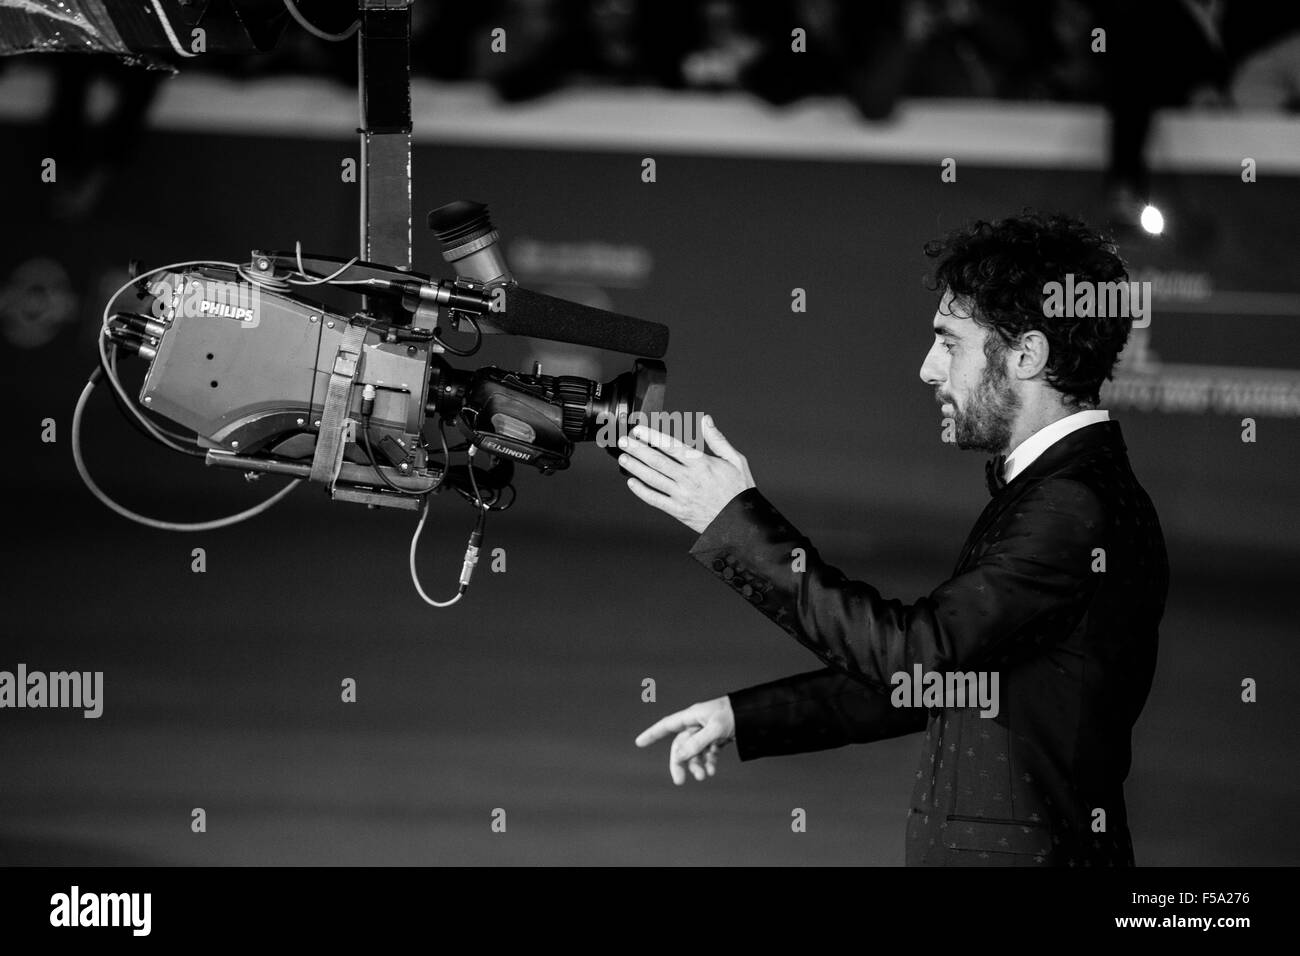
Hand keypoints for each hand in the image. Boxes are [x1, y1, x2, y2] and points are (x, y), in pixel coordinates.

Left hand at [619, 414, 755, 533]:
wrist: (740, 523)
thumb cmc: (739, 491)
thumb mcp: (735, 460)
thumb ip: (718, 439)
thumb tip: (706, 420)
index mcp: (702, 464)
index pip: (672, 446)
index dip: (652, 437)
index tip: (639, 430)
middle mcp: (689, 479)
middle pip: (657, 461)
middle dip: (638, 450)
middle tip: (624, 441)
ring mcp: (682, 496)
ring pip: (653, 479)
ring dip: (636, 468)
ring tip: (623, 458)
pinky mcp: (678, 511)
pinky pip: (655, 500)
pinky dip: (642, 492)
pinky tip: (632, 483)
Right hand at [635, 696, 735, 784]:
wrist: (755, 714)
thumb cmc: (733, 715)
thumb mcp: (715, 730)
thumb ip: (696, 742)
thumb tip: (678, 755)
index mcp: (692, 716)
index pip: (667, 725)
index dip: (652, 734)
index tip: (639, 743)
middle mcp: (696, 724)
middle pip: (681, 745)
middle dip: (680, 763)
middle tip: (679, 781)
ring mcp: (706, 732)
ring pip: (695, 752)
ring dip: (697, 765)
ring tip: (705, 777)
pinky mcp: (717, 738)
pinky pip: (707, 753)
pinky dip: (708, 762)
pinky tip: (712, 770)